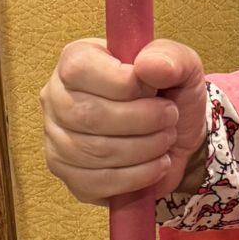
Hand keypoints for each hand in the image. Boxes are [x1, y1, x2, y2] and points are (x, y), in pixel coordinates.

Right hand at [40, 36, 207, 206]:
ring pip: (94, 151)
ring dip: (145, 148)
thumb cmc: (170, 94)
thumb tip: (149, 65)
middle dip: (142, 121)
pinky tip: (157, 164)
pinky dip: (138, 176)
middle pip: (88, 115)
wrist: (176, 136)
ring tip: (166, 138)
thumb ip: (170, 57)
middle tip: (169, 118)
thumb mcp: (182, 66)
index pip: (80, 69)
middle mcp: (56, 97)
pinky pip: (97, 182)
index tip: (154, 90)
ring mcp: (56, 139)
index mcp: (76, 59)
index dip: (124, 84)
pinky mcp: (69, 175)